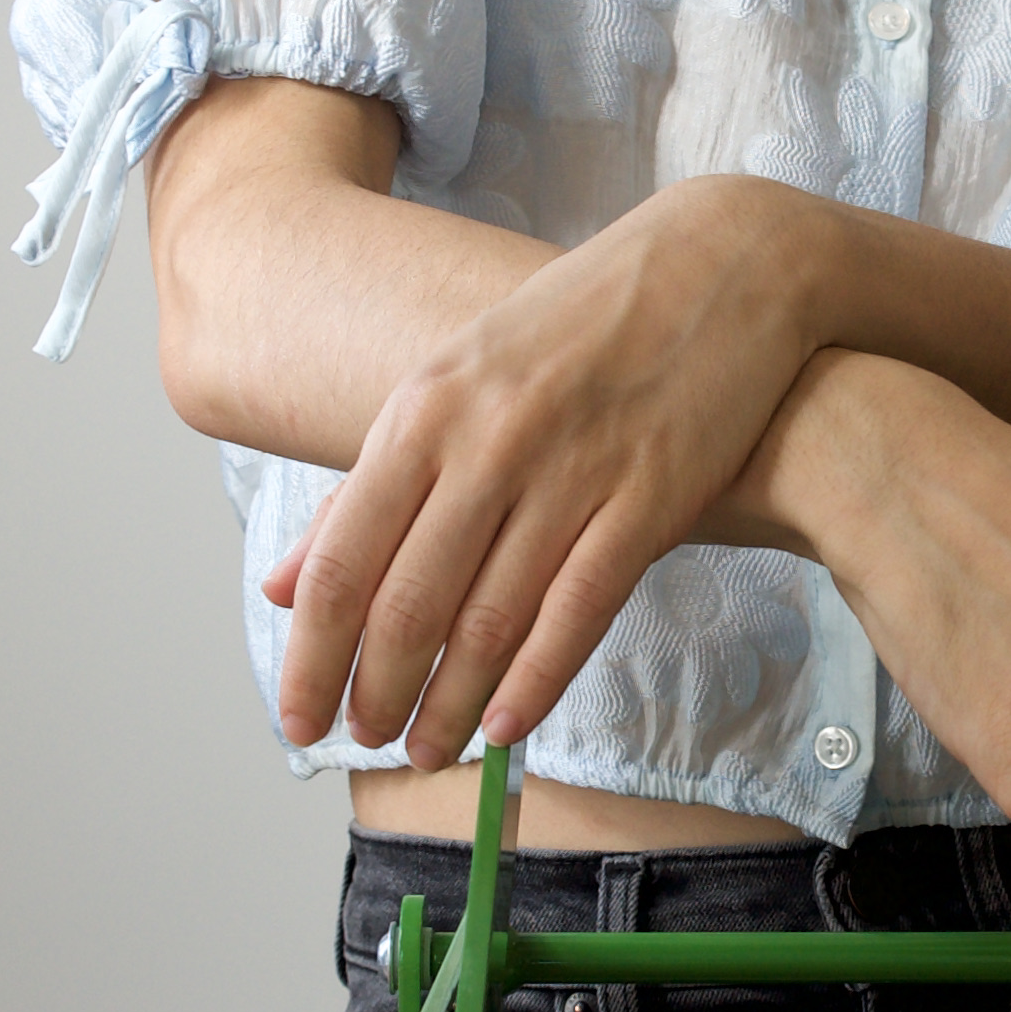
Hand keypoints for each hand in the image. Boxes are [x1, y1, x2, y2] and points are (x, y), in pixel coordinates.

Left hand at [262, 176, 827, 757]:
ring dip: (450, 703)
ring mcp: (573, 469)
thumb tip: (282, 584)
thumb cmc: (582, 322)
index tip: (297, 716)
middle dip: (375, 692)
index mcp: (425, 407)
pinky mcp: (652, 495)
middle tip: (364, 743)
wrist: (727, 260)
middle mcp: (488, 441)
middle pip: (407, 603)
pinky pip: (579, 609)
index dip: (312, 656)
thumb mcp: (458, 377)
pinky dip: (536, 679)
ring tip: (428, 751)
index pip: (343, 559)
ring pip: (489, 619)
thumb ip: (372, 481)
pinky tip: (507, 724)